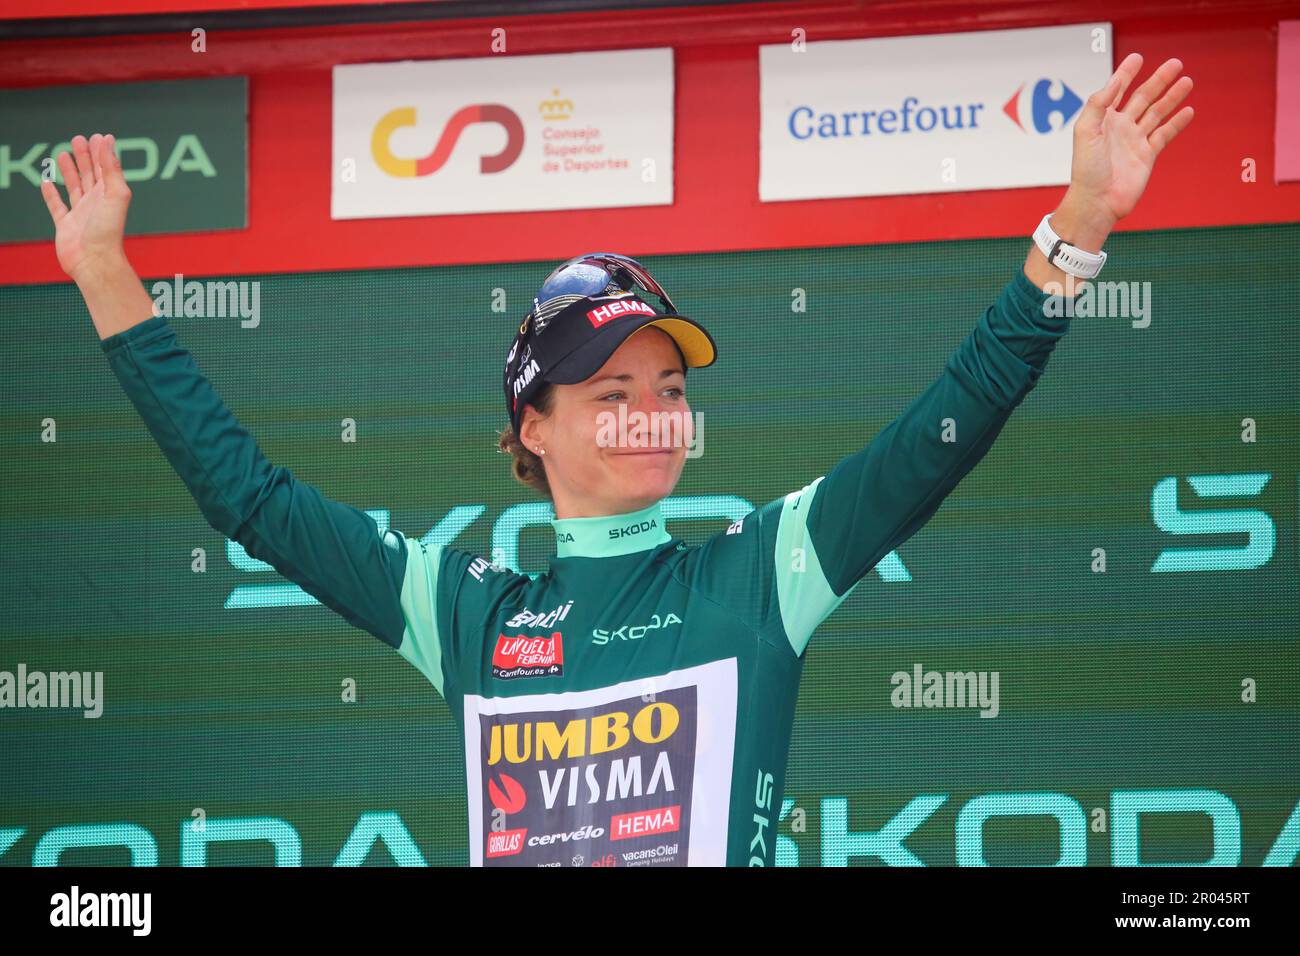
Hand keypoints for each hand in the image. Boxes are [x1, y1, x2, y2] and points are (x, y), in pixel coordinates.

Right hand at [40, 133, 132, 284]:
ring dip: (69, 170)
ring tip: (63, 153)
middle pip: (90, 175)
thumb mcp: (115, 194)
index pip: (106, 169)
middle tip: (79, 139)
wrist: (94, 260)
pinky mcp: (65, 226)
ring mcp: (81, 215)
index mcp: (110, 196)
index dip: (103, 153)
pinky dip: (51, 194)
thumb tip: (108, 142)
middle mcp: (97, 204)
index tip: (100, 137)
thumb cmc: (108, 231)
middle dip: (85, 157)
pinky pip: (57, 207)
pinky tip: (46, 182)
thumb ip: (112, 169)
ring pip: (74, 187)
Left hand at [1065, 53, 1193, 226]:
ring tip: (1187, 80)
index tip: (1137, 57)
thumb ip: (1099, 103)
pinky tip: (1188, 110)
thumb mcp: (1085, 131)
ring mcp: (1135, 141)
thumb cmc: (1086, 169)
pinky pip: (1165, 134)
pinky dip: (1177, 122)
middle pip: (1143, 98)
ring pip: (1157, 113)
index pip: (1116, 91)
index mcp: (1102, 120)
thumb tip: (1115, 80)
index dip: (1126, 74)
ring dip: (1172, 97)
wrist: (1098, 200)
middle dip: (1158, 80)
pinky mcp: (1147, 155)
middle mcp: (1120, 128)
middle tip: (1175, 63)